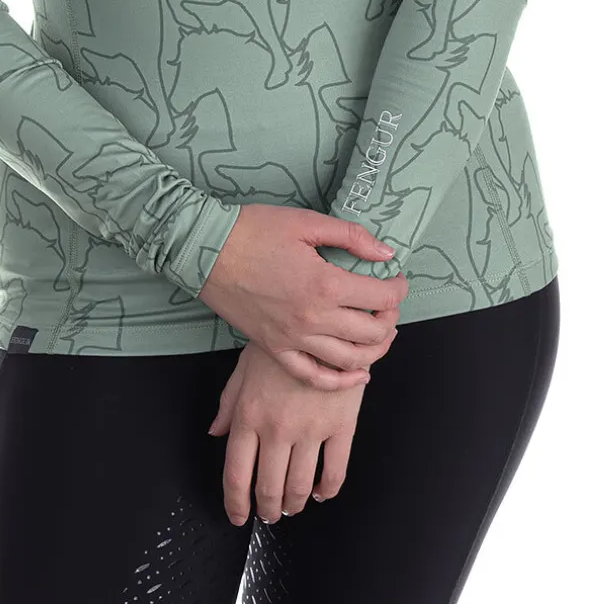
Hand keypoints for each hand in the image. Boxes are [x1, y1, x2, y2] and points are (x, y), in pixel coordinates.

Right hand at [198, 204, 407, 387]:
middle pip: (370, 332)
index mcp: (325, 284)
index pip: (379, 297)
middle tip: (389, 305)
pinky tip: (356, 375)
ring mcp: (293, 338)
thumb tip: (385, 254)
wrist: (205, 249)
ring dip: (374, 351)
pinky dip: (339, 382)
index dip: (397, 289)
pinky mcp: (274, 347)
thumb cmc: (253, 230)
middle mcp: (313, 318)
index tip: (398, 280)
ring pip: (348, 360)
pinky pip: (312, 376)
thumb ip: (350, 237)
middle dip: (389, 319)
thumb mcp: (306, 222)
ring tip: (381, 336)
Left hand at [207, 338, 369, 524]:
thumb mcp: (245, 367)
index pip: (236, 474)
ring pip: (300, 487)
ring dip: (294, 505)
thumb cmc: (282, 343)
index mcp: (249, 415)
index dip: (235, 503)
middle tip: (268, 514)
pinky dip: (328, 490)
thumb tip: (215, 433)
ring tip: (291, 506)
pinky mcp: (341, 426)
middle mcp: (278, 428)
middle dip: (267, 509)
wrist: (325, 322)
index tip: (237, 515)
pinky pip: (335, 472)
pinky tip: (322, 491)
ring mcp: (311, 429)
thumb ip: (228, 404)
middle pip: (268, 488)